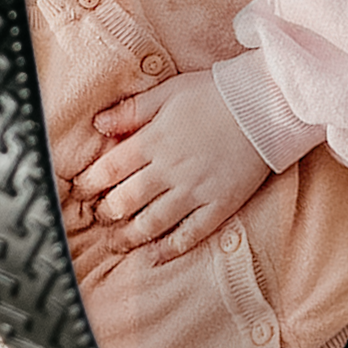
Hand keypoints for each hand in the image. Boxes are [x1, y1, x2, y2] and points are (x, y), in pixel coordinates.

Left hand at [73, 72, 270, 257]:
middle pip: (125, 201)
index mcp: (153, 140)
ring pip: (152, 223)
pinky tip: (155, 255)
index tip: (81, 191)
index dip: (89, 184)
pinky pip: (190, 234)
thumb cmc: (216, 93)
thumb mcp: (169, 91)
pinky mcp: (219, 204)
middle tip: (100, 218)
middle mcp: (169, 170)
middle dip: (106, 213)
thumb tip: (98, 124)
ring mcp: (195, 190)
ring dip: (129, 236)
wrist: (266, 103)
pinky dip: (170, 249)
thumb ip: (132, 110)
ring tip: (118, 241)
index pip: (109, 170)